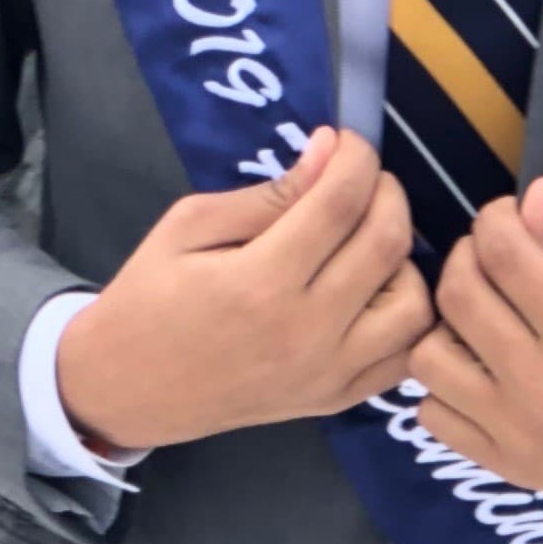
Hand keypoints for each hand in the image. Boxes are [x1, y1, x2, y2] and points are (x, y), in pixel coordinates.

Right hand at [56, 129, 432, 455]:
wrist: (128, 387)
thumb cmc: (149, 298)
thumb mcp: (188, 226)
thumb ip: (265, 194)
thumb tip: (329, 153)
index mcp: (260, 281)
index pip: (340, 201)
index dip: (356, 158)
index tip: (348, 143)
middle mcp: (306, 330)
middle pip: (386, 243)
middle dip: (386, 191)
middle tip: (361, 179)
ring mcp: (328, 373)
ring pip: (414, 304)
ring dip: (402, 258)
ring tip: (367, 240)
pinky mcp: (337, 400)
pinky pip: (404, 355)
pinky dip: (407, 316)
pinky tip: (377, 290)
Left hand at [412, 180, 542, 541]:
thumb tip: (531, 200)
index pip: (503, 253)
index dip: (497, 218)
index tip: (511, 217)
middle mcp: (542, 386)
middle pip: (458, 296)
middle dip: (468, 255)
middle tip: (496, 256)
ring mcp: (519, 433)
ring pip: (428, 357)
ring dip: (445, 323)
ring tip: (481, 316)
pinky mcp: (510, 468)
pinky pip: (433, 417)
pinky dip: (443, 386)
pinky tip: (477, 369)